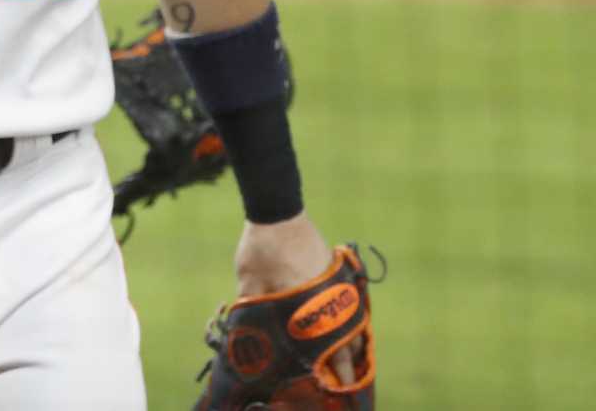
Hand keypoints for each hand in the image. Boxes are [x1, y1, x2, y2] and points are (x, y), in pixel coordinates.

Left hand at [235, 214, 358, 381]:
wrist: (278, 211)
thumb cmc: (261, 249)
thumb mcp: (249, 283)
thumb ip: (251, 311)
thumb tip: (246, 334)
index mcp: (310, 308)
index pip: (331, 350)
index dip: (334, 370)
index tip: (335, 385)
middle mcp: (331, 298)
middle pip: (347, 340)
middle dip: (344, 360)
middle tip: (341, 377)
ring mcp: (337, 284)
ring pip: (351, 321)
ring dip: (346, 338)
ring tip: (341, 355)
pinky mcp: (335, 271)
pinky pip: (346, 302)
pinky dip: (344, 316)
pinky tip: (336, 324)